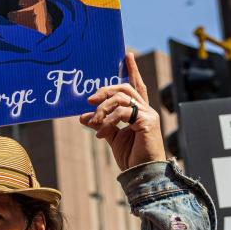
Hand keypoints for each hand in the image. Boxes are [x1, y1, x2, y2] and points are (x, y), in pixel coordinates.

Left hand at [79, 52, 166, 170]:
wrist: (142, 174)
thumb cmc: (132, 157)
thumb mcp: (112, 137)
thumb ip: (100, 124)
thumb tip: (82, 116)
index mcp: (140, 112)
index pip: (136, 86)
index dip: (132, 70)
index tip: (126, 55)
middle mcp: (147, 110)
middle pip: (124, 89)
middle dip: (105, 91)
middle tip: (90, 100)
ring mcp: (148, 115)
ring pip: (122, 99)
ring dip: (103, 110)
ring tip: (93, 123)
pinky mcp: (147, 122)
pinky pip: (122, 114)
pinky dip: (108, 122)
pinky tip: (101, 134)